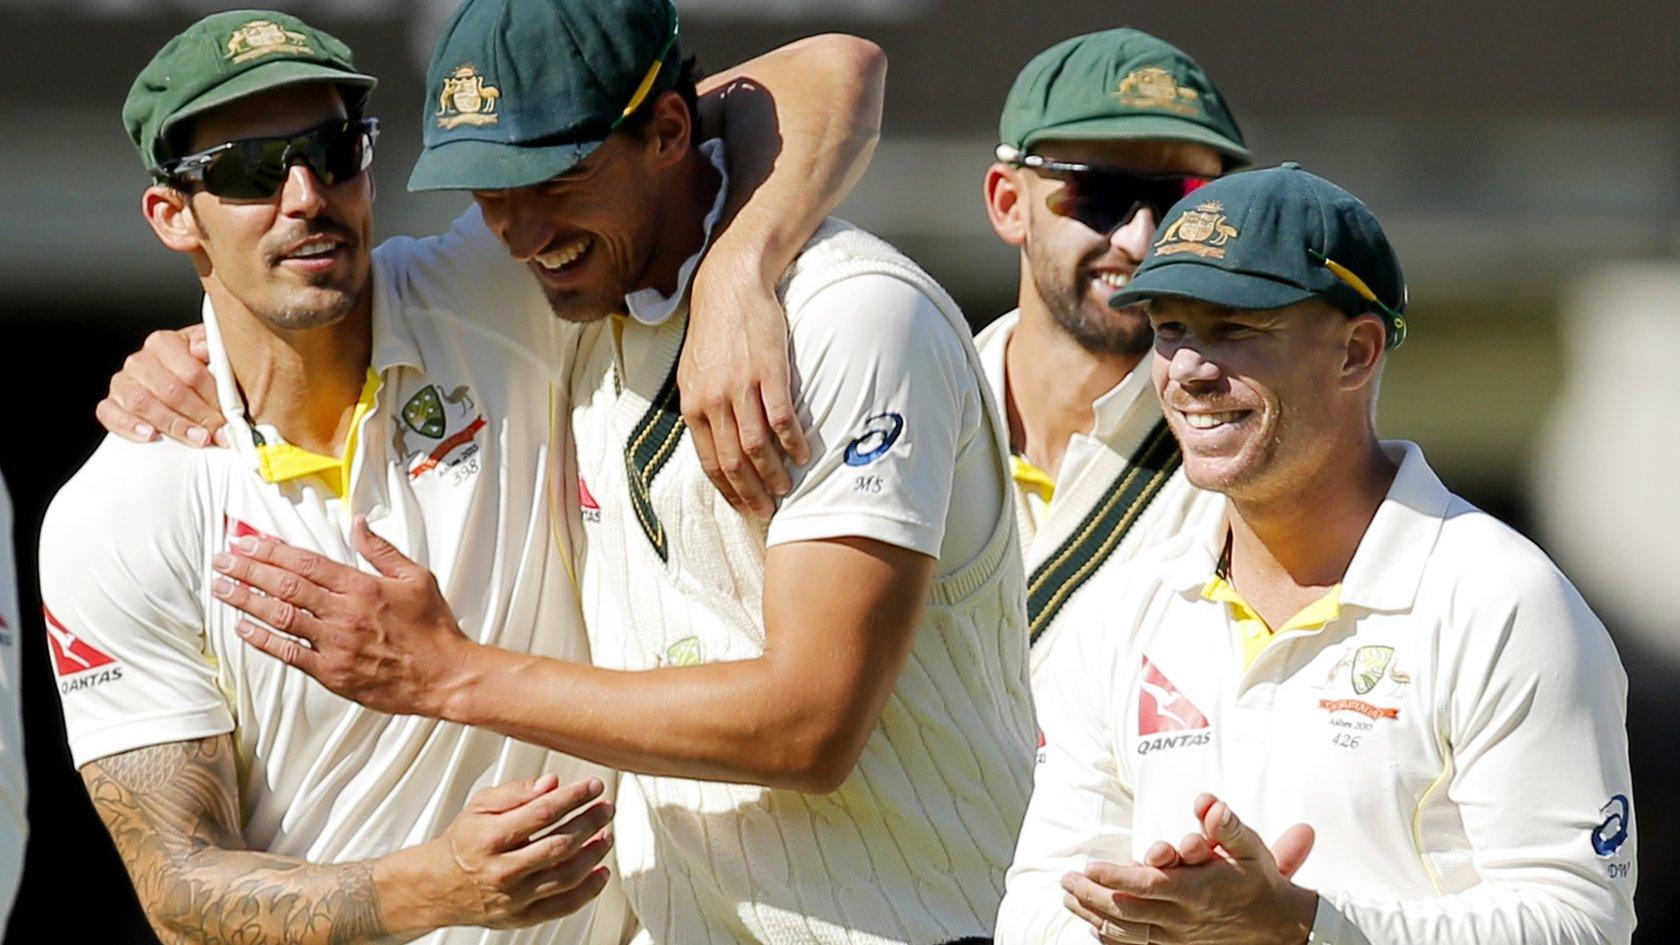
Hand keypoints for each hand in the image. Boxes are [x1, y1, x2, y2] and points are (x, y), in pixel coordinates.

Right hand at [96, 324, 227, 446]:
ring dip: (173, 424)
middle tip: (215, 432)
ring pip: (142, 403)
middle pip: (169, 391)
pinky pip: (110, 414)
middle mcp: (140, 361)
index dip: (212, 398)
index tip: (227, 416)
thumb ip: (214, 348)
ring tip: (196, 438)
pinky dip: (130, 425)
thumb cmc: (199, 370)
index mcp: (164, 343)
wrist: (176, 382)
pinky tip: (150, 435)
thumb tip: (203, 349)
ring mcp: (122, 383)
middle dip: (197, 415)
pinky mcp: (110, 403)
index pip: (191, 373)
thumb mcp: (213, 353)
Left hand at [210, 514, 473, 717]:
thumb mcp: (416, 577)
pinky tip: (243, 628)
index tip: (246, 542)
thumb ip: (382, 550)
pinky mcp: (332, 673)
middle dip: (248, 570)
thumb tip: (358, 523)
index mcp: (363, 587)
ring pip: (281, 617)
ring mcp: (336, 644)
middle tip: (222, 560)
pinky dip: (263, 640)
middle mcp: (344, 613)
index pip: (305, 563)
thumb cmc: (433, 629)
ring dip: (246, 600)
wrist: (445, 676)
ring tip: (221, 587)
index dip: (271, 551)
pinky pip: (289, 653)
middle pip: (285, 586)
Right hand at [407, 773, 613, 930]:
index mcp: (491, 838)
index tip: (594, 787)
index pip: (543, 813)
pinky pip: (564, 906)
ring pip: (566, 876)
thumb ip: (517, 792)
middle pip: (559, 845)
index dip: (574, 797)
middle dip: (590, 823)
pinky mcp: (522, 917)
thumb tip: (552, 783)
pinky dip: (589, 890)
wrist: (439, 886)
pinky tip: (601, 871)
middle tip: (606, 809)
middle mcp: (502, 870)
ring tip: (607, 835)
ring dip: (595, 854)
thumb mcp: (481, 806)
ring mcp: (514, 897)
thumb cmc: (464, 843)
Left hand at [680, 259, 810, 517]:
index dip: (729, 490)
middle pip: (733, 461)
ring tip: (788, 488)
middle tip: (768, 511)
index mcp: (694, 404)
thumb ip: (702, 406)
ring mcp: (741, 387)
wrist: (731, 285)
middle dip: (752, 492)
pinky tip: (803, 454)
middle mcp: (714, 401)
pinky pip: (781, 418)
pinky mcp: (768, 372)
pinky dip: (792, 442)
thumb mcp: (694, 371)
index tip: (745, 507)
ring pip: (757, 446)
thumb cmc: (716, 330)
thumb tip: (710, 439)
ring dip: (774, 473)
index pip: (709, 462)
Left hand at [1062, 793, 1318, 944]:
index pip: (1147, 885)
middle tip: (1066, 880)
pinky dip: (1110, 937)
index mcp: (1198, 890)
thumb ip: (1227, 825)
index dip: (1114, 878)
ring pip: (1127, 931)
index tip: (1089, 866)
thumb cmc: (1257, 879)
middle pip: (1127, 910)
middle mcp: (1184, 917)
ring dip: (1093, 915)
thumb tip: (1208, 802)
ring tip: (1068, 899)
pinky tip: (1092, 925)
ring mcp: (1179, 937)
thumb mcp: (1250, 848)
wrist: (1278, 925)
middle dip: (1092, 896)